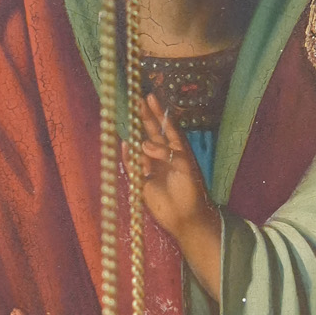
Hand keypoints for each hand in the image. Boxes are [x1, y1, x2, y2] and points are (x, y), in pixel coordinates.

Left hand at [137, 94, 222, 298]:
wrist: (184, 222)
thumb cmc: (165, 206)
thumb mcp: (141, 183)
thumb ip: (134, 165)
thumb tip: (127, 144)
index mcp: (159, 160)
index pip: (150, 136)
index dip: (142, 121)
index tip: (133, 105)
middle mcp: (170, 156)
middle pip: (158, 129)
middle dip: (148, 113)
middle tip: (140, 95)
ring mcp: (179, 159)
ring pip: (168, 133)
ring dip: (157, 117)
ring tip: (145, 102)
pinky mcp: (187, 165)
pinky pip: (172, 151)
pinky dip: (157, 148)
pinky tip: (144, 145)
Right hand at [139, 94, 210, 235]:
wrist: (186, 217)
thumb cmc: (191, 191)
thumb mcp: (185, 167)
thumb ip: (166, 153)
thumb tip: (143, 144)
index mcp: (178, 150)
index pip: (167, 126)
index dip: (158, 112)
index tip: (150, 97)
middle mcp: (164, 156)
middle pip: (152, 132)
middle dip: (145, 117)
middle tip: (136, 100)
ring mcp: (152, 167)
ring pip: (141, 147)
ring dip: (135, 134)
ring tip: (128, 119)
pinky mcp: (142, 181)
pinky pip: (132, 165)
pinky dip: (128, 156)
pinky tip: (125, 145)